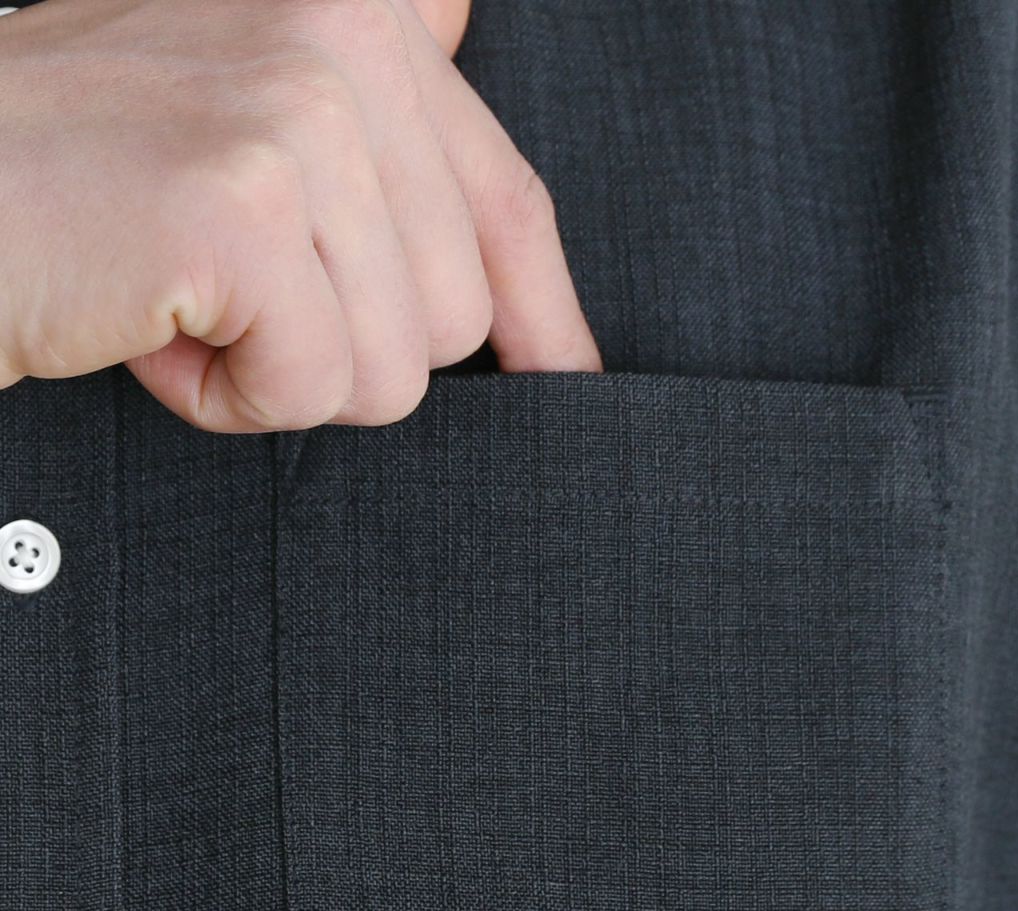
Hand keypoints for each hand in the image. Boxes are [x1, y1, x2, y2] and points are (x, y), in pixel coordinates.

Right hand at [0, 0, 600, 432]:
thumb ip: (384, 129)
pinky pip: (316, 387)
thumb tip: (498, 169)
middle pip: (458, 311)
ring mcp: (295, 112)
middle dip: (347, 344)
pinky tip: (158, 329)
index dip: (544, 315)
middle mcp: (345, 32)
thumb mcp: (254, 120)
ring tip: (189, 299)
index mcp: (366, 11)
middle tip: (234, 291)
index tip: (562, 376)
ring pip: (399, 367)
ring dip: (285, 372)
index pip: (510, 200)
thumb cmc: (88, 176)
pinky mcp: (242, 204)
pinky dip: (229, 398)